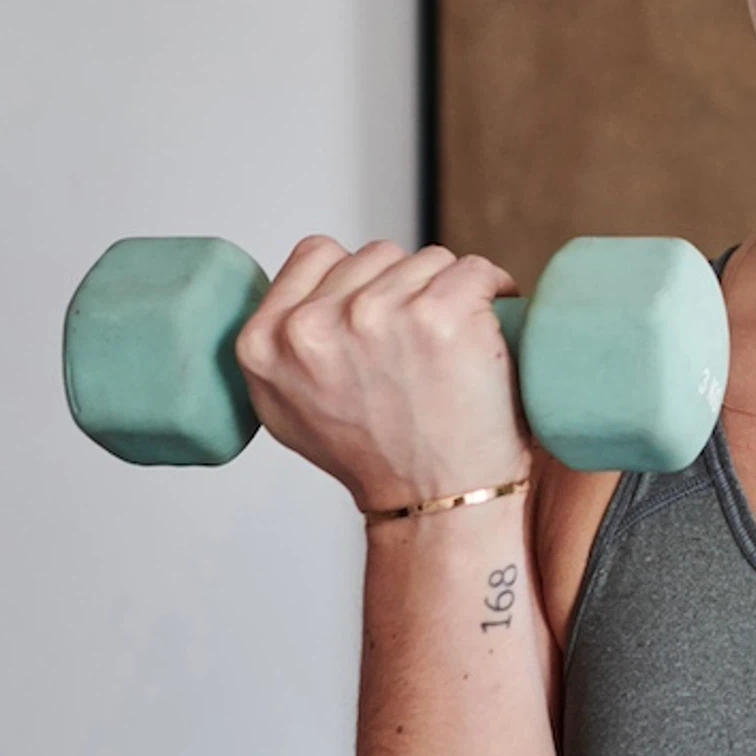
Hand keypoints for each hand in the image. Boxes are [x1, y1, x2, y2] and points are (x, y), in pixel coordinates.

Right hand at [231, 239, 529, 515]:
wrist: (437, 502)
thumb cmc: (376, 457)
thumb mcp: (287, 409)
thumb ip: (282, 345)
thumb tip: (298, 294)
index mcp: (264, 343)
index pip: (316, 253)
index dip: (356, 280)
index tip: (380, 319)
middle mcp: (312, 326)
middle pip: (377, 255)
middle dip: (404, 290)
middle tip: (419, 349)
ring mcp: (374, 315)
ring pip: (427, 260)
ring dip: (448, 293)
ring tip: (450, 351)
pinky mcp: (438, 313)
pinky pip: (474, 269)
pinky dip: (492, 293)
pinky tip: (486, 333)